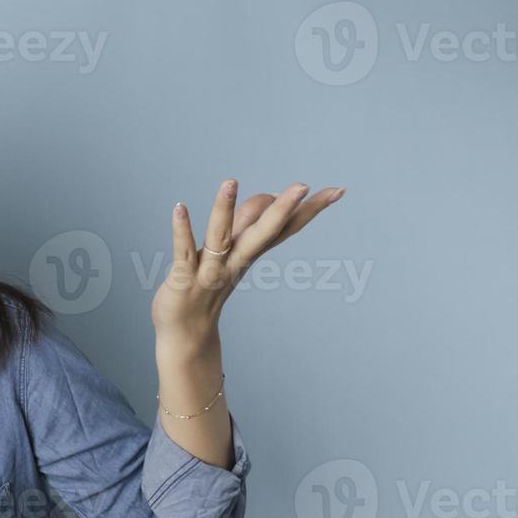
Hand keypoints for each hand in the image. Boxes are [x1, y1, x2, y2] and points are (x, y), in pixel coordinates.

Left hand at [151, 179, 345, 341]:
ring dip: (224, 208)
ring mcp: (211, 271)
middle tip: (303, 185)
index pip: (285, 228)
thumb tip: (271, 197)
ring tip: (231, 181)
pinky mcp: (185, 279)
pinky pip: (184, 252)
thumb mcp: (233, 252)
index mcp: (250, 253)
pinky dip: (182, 230)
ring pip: (221, 237)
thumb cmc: (209, 286)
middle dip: (282, 208)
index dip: (310, 210)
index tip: (338, 190)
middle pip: (264, 232)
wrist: (187, 335)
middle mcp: (236, 262)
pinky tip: (180, 207)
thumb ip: (248, 224)